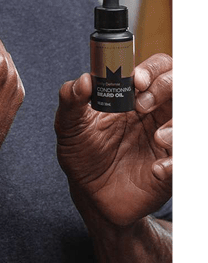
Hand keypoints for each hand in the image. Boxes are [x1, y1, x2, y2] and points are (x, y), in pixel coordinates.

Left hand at [54, 53, 171, 225]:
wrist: (89, 193)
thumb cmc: (83, 153)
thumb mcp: (70, 126)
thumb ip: (71, 100)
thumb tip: (85, 79)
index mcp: (137, 96)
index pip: (159, 68)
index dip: (154, 69)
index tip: (137, 80)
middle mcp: (159, 113)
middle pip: (182, 85)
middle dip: (167, 88)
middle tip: (141, 105)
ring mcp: (169, 140)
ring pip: (191, 121)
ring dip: (179, 126)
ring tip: (159, 138)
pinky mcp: (172, 168)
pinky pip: (185, 161)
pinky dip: (176, 164)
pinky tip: (157, 170)